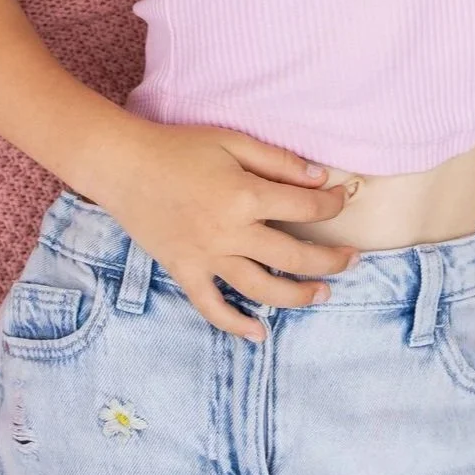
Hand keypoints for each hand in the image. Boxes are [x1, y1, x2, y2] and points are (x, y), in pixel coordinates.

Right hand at [96, 122, 357, 342]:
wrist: (123, 165)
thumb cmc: (178, 147)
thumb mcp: (231, 141)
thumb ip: (278, 161)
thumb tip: (320, 178)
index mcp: (245, 195)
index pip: (304, 208)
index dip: (330, 206)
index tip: (339, 202)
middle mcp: (231, 233)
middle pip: (293, 256)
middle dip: (329, 259)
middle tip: (351, 260)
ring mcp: (207, 257)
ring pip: (262, 289)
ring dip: (298, 296)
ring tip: (322, 294)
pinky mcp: (185, 271)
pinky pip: (212, 307)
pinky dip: (235, 324)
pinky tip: (258, 334)